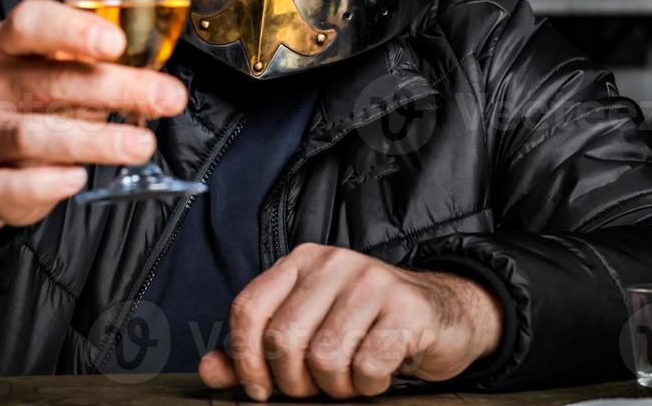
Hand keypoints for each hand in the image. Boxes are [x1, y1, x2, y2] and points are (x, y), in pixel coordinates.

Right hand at [0, 0, 188, 235]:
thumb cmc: (43, 100)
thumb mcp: (67, 69)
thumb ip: (104, 64)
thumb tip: (162, 71)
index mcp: (11, 45)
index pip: (31, 24)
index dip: (72, 30)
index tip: (118, 42)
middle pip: (50, 81)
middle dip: (115, 88)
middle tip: (165, 96)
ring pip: (34, 136)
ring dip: (95, 140)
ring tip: (141, 144)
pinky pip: (15, 184)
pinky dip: (49, 183)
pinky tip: (79, 177)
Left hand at [198, 243, 503, 400]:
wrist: (441, 314)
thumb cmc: (366, 326)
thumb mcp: (308, 331)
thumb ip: (256, 349)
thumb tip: (210, 369)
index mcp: (301, 261)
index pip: (248, 309)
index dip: (245, 359)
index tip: (261, 388)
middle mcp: (333, 262)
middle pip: (282, 340)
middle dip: (294, 382)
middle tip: (316, 387)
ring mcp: (371, 280)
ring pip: (323, 357)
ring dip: (335, 387)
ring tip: (350, 378)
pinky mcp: (406, 307)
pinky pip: (367, 366)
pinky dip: (368, 385)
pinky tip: (377, 374)